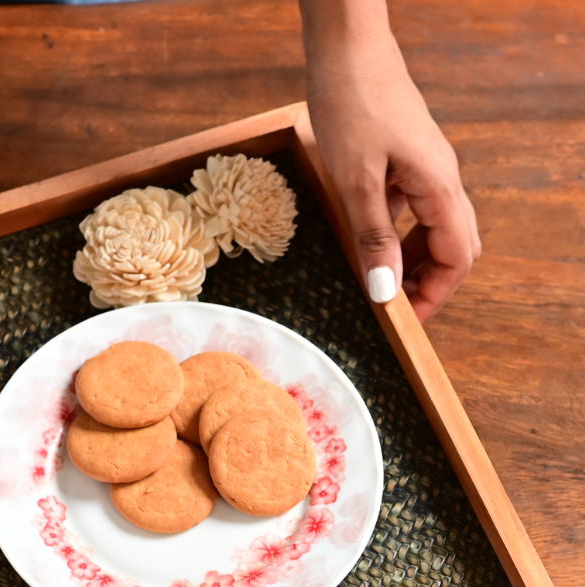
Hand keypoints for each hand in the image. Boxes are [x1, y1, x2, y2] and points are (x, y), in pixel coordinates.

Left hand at [300, 0, 480, 322]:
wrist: (347, 47)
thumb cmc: (353, 104)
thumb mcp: (356, 181)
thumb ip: (374, 238)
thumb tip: (387, 292)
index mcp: (439, 186)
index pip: (458, 258)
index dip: (435, 295)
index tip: (404, 321)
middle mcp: (441, 179)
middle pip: (454, 247)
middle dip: (428, 282)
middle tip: (391, 308)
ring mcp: (424, 169)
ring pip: (433, 230)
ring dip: (411, 260)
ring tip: (376, 282)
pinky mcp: (405, 160)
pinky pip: (411, 209)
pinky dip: (395, 233)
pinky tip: (364, 241)